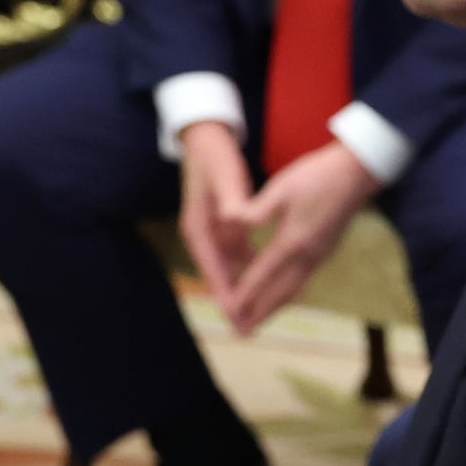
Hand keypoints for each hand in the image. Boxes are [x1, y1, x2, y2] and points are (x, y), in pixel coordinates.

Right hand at [177, 121, 254, 310]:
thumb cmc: (214, 156)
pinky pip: (236, 254)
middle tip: (247, 329)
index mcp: (197, 227)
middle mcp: (202, 233)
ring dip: (241, 289)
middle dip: (233, 301)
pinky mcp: (222, 224)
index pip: (212, 268)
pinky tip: (267, 279)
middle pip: (218, 274)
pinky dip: (249, 268)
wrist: (205, 136)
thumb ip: (231, 200)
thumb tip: (235, 218)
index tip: (237, 314)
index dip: (225, 292)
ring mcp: (211, 230)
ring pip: (228, 267)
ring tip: (257, 315)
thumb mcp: (224, 176)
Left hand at [222, 141, 382, 333]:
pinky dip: (287, 294)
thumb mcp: (281, 187)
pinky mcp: (327, 250)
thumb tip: (231, 222)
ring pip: (294, 290)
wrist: (358, 172)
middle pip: (280, 294)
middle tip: (240, 332)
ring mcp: (321, 254)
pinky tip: (279, 293)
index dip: (243, 295)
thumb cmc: (318, 175)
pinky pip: (303, 281)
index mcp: (293, 240)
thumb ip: (255, 211)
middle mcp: (309, 255)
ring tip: (257, 321)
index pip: (262, 275)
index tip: (227, 312)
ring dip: (274, 308)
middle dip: (259, 314)